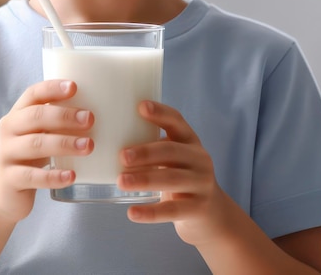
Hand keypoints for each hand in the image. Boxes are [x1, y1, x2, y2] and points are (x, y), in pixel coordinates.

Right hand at [0, 79, 93, 222]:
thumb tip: (97, 110)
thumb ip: (56, 122)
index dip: (52, 88)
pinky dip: (54, 176)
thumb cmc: (29, 157)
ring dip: (65, 143)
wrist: (3, 194)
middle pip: (35, 116)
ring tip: (89, 146)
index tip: (74, 86)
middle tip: (90, 119)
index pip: (32, 94)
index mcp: (17, 114)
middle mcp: (8, 131)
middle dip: (64, 116)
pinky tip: (72, 176)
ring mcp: (6, 155)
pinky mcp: (10, 180)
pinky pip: (33, 177)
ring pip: (36, 145)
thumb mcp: (38, 135)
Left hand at [117, 100, 224, 247]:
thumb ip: (153, 148)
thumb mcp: (175, 159)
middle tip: (122, 156)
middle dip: (145, 152)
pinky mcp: (198, 209)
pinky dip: (150, 212)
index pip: (177, 121)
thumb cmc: (180, 178)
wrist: (211, 215)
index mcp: (190, 141)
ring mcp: (202, 184)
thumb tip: (109, 137)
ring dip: (144, 179)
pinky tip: (132, 213)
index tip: (140, 106)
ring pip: (171, 179)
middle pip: (171, 151)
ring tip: (121, 181)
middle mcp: (200, 159)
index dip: (160, 113)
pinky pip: (172, 210)